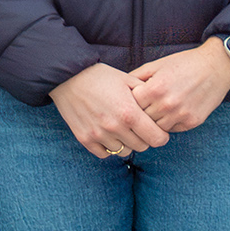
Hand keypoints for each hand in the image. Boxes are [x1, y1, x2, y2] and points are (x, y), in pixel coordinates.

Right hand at [49, 64, 172, 158]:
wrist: (68, 77)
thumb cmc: (100, 76)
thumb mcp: (128, 79)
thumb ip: (146, 94)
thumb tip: (161, 107)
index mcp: (129, 113)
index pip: (157, 139)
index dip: (161, 135)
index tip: (157, 129)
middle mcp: (115, 127)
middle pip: (142, 147)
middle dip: (144, 138)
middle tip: (138, 127)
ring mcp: (99, 135)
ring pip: (124, 152)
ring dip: (126, 142)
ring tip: (121, 128)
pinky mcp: (85, 139)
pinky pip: (105, 153)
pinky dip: (109, 146)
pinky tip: (107, 133)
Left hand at [128, 40, 229, 133]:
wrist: (216, 67)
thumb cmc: (183, 63)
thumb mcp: (156, 65)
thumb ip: (136, 77)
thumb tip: (119, 88)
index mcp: (155, 89)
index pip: (131, 106)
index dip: (130, 103)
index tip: (131, 101)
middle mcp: (167, 104)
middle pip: (142, 120)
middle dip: (140, 115)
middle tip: (141, 109)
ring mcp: (180, 115)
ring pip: (156, 128)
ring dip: (154, 122)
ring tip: (155, 111)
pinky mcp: (192, 122)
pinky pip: (172, 129)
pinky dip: (169, 123)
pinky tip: (170, 112)